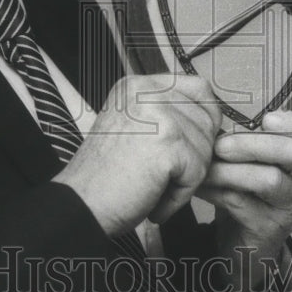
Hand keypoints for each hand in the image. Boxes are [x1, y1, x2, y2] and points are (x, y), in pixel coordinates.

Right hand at [53, 74, 220, 236]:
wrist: (80, 204)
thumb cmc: (102, 176)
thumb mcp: (132, 127)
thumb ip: (165, 116)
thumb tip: (210, 120)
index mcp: (137, 86)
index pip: (198, 88)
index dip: (205, 119)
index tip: (196, 142)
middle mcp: (147, 93)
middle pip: (207, 118)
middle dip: (197, 153)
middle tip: (167, 175)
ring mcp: (159, 114)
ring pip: (206, 147)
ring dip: (187, 177)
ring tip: (154, 187)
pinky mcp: (168, 142)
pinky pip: (198, 172)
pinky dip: (180, 195)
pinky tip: (155, 199)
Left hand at [196, 110, 291, 290]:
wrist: (242, 238)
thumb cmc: (247, 187)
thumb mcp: (252, 156)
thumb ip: (246, 131)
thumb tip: (208, 101)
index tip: (268, 119)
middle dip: (255, 143)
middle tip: (221, 144)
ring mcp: (290, 206)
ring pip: (271, 181)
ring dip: (232, 169)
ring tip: (207, 165)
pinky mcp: (269, 227)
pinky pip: (243, 204)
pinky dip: (216, 190)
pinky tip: (199, 184)